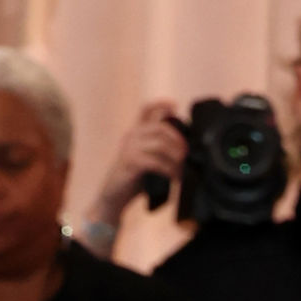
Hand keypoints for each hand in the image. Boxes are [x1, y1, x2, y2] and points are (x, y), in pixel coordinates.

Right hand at [88, 101, 186, 234]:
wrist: (113, 196)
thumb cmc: (133, 180)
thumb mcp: (147, 161)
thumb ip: (159, 152)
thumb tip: (184, 153)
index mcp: (136, 132)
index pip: (146, 110)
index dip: (161, 104)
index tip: (175, 106)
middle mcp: (132, 135)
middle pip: (160, 127)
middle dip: (178, 139)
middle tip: (186, 153)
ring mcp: (130, 147)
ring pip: (160, 144)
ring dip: (176, 157)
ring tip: (183, 169)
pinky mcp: (130, 162)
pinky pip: (155, 162)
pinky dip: (168, 170)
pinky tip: (174, 177)